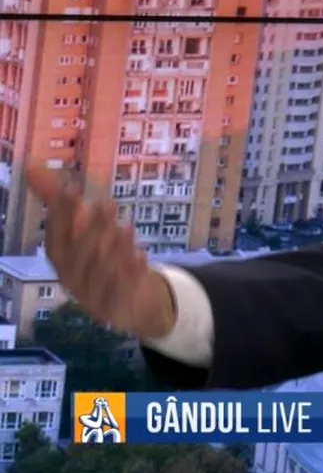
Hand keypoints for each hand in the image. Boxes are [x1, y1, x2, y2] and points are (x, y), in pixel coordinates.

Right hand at [25, 166, 175, 340]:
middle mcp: (73, 278)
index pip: (56, 237)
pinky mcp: (119, 306)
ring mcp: (94, 295)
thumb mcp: (80, 232)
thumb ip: (59, 202)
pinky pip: (122, 290)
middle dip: (92, 229)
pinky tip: (141, 254)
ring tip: (125, 226)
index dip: (62, 214)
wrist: (130, 306)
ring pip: (101, 272)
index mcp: (61, 260)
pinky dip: (131, 272)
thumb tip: (32, 166)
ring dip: (113, 248)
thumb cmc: (100, 260)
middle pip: (80, 254)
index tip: (71, 189)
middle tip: (106, 204)